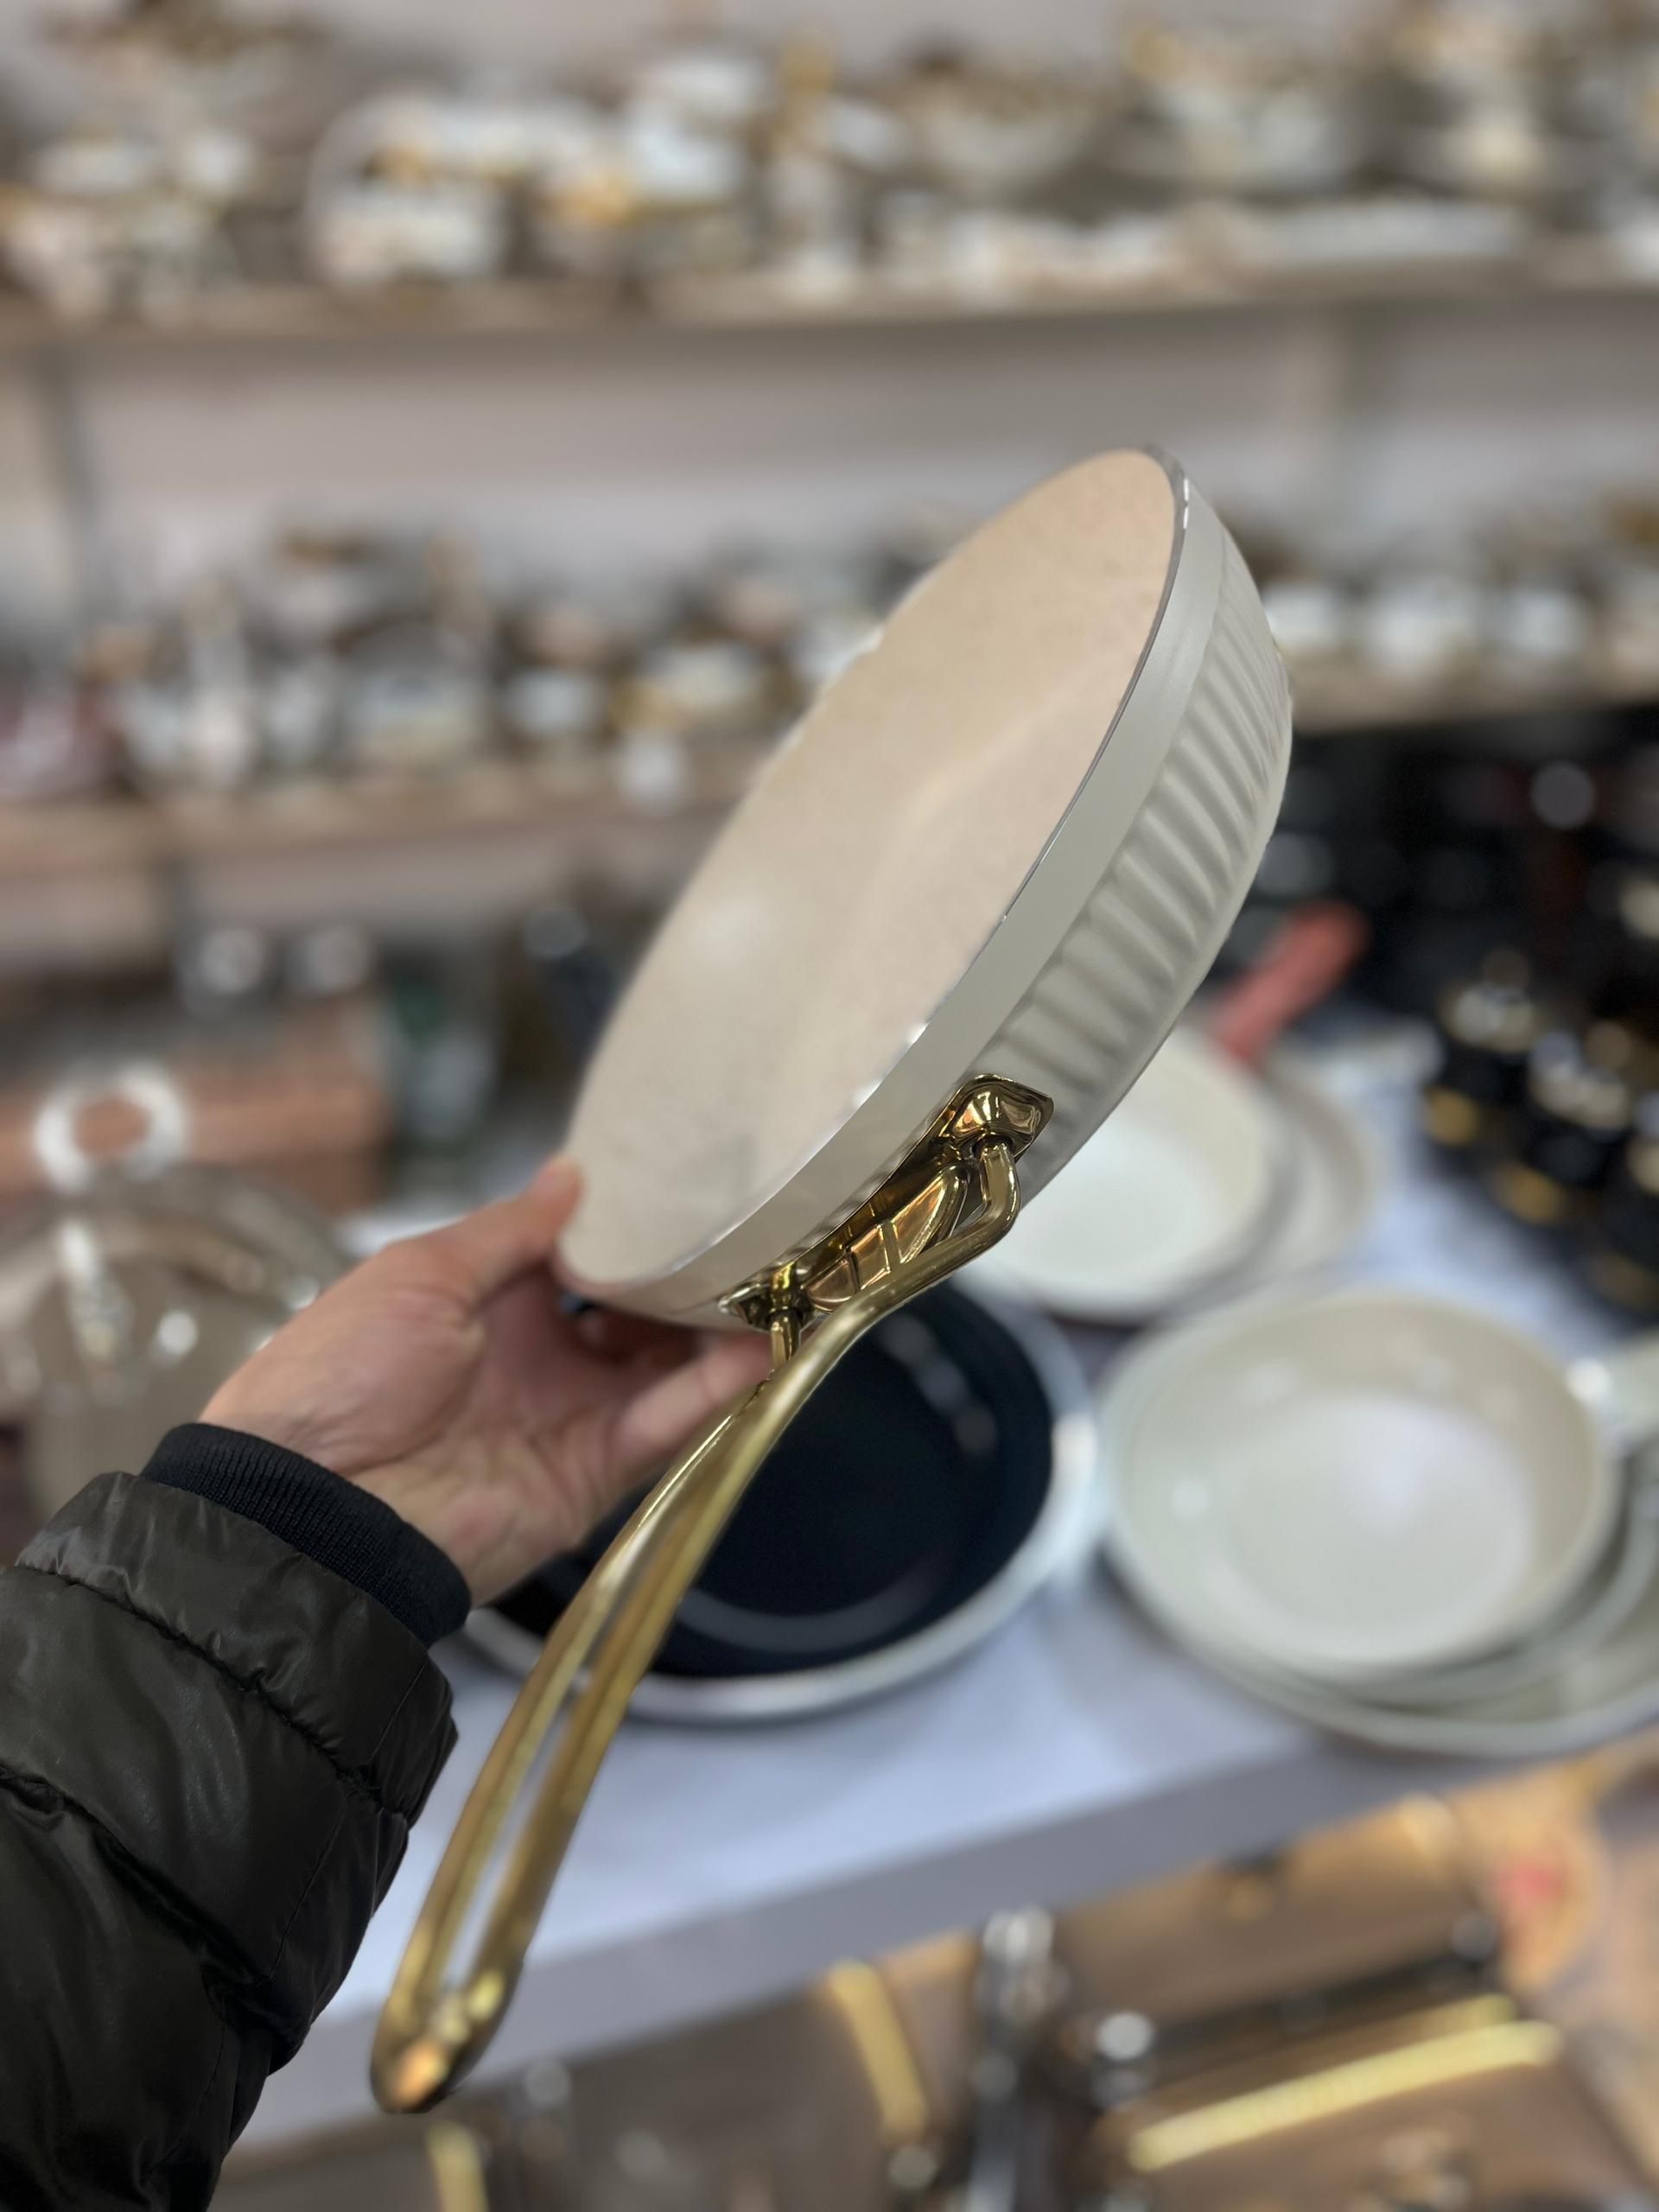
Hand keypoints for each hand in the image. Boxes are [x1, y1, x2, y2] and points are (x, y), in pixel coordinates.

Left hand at [203, 1159, 771, 1602]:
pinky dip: (717, 1386)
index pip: (576, 1252)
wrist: (316, 1507)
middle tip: (747, 1220)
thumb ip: (508, 1231)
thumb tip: (573, 1174)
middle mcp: (538, 1354)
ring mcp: (571, 1413)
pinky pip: (666, 1423)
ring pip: (665, 1362)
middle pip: (633, 1307)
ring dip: (715, 1322)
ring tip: (774, 1271)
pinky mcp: (595, 1470)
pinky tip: (760, 1339)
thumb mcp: (420, 1275)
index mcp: (487, 1302)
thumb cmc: (346, 1372)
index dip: (626, 1220)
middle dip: (685, 1269)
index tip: (683, 1176)